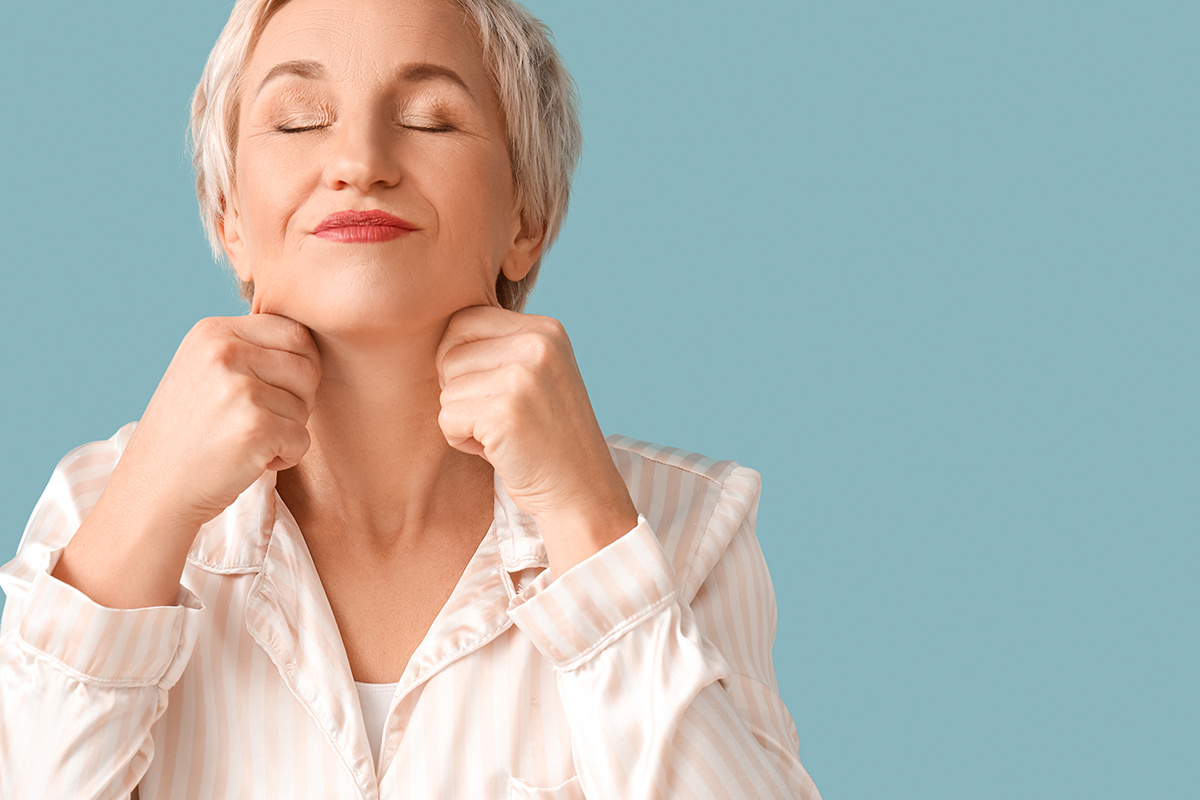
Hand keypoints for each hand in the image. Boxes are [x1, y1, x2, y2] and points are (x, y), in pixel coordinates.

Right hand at [117, 314, 320, 528]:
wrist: (152, 490)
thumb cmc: (188, 434)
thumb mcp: (204, 371)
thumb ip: (249, 350)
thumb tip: (310, 340)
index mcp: (214, 332)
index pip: (294, 331)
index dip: (299, 366)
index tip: (274, 392)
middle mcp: (225, 352)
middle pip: (308, 366)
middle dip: (300, 398)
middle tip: (266, 420)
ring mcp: (240, 389)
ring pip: (306, 405)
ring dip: (288, 430)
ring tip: (248, 441)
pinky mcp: (255, 427)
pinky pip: (302, 439)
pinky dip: (287, 456)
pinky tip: (251, 461)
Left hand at [435, 306, 637, 577]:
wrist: (581, 491)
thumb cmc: (550, 436)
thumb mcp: (539, 373)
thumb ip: (501, 346)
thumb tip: (441, 334)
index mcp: (546, 329)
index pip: (465, 320)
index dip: (460, 358)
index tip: (487, 389)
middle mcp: (536, 344)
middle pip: (449, 352)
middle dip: (458, 389)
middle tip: (495, 414)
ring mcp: (522, 377)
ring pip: (446, 389)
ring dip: (463, 419)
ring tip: (502, 434)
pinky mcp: (504, 413)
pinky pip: (448, 418)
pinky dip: (462, 441)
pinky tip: (496, 450)